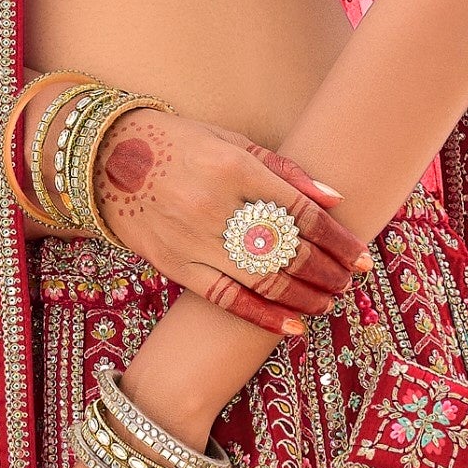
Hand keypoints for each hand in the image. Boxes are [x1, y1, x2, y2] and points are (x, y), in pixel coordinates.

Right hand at [92, 108, 357, 335]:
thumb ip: (283, 170)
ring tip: (328, 302)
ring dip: (305, 296)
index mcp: (235, 167)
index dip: (337, 239)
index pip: (301, 213)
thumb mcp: (231, 141)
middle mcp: (216, 206)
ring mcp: (194, 240)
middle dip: (328, 271)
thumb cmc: (178, 144)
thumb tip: (334, 199)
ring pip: (264, 280)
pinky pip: (226, 299)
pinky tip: (293, 326)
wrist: (106, 158)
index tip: (361, 256)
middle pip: (289, 251)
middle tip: (350, 281)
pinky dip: (263, 317)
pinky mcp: (175, 266)